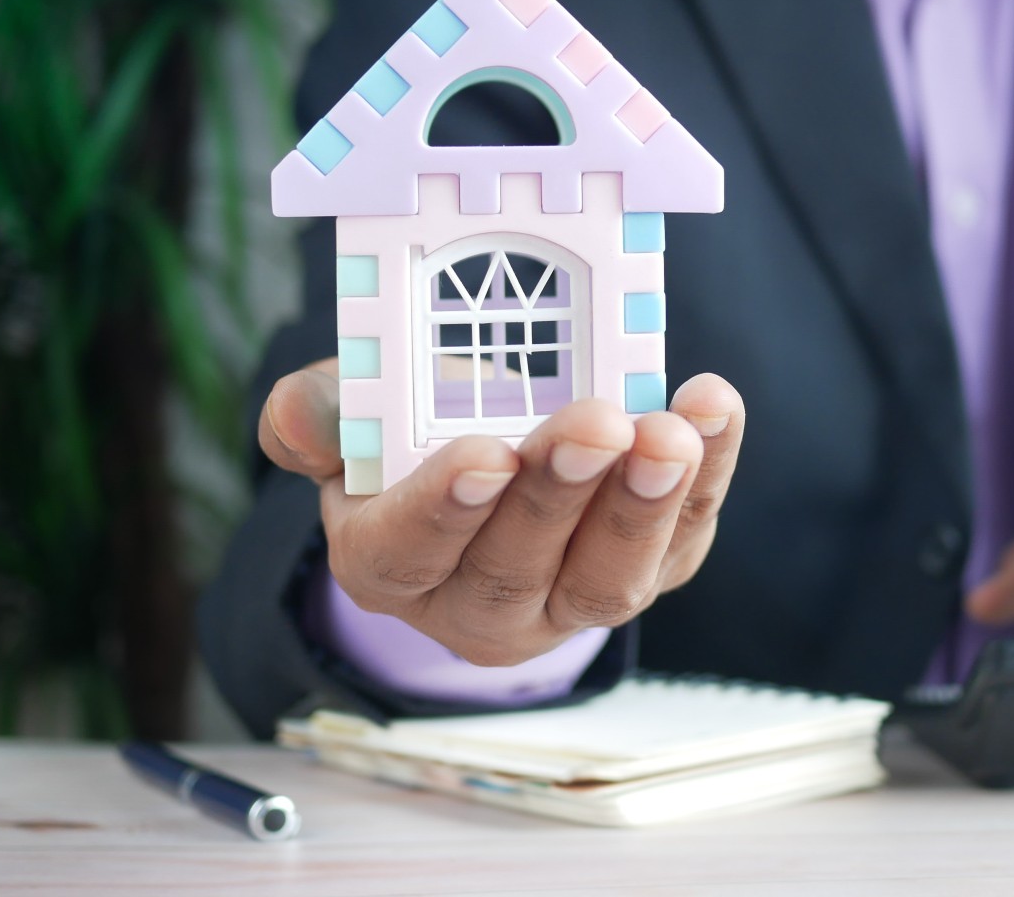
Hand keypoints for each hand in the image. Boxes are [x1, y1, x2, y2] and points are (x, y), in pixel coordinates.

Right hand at [259, 358, 745, 666]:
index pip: (409, 552)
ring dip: (644, 504)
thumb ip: (319, 414)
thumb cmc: (411, 434)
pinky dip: (707, 475)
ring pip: (607, 578)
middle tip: (596, 424)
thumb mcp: (351, 417)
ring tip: (669, 433)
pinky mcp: (649, 571)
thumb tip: (300, 411)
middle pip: (516, 568)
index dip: (446, 507)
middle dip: (560, 495)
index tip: (486, 455)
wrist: (490, 454)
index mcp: (389, 564)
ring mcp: (570, 600)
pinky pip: (682, 537)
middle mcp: (478, 605)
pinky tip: (713, 409)